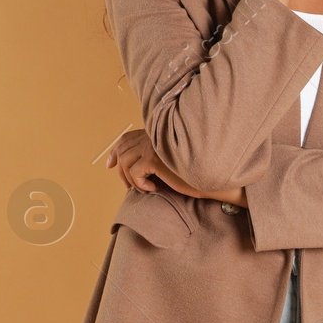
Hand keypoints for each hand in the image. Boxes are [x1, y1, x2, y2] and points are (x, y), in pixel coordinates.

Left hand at [105, 128, 247, 207]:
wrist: (213, 176)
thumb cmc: (195, 172)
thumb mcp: (171, 163)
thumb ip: (155, 158)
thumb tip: (132, 168)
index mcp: (156, 133)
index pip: (127, 137)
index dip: (115, 150)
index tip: (109, 164)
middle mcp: (154, 134)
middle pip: (122, 149)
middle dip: (119, 169)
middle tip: (127, 186)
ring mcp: (154, 144)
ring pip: (126, 162)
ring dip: (131, 180)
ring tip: (144, 189)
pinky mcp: (155, 157)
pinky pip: (135, 173)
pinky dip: (140, 184)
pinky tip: (153, 189)